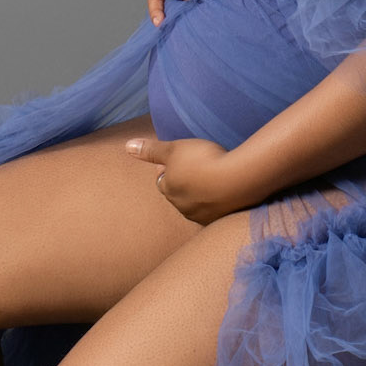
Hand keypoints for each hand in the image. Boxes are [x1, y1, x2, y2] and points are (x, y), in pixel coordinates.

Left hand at [123, 134, 254, 223]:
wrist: (238, 178)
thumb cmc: (204, 160)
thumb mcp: (174, 148)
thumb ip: (150, 150)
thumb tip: (127, 147)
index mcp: (169, 189)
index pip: (162, 181)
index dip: (168, 169)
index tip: (178, 159)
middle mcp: (182, 207)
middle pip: (179, 194)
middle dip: (184, 183)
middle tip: (196, 167)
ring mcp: (202, 215)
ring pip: (196, 203)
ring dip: (201, 192)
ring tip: (213, 178)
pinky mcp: (221, 219)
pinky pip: (215, 209)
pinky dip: (217, 200)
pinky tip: (225, 190)